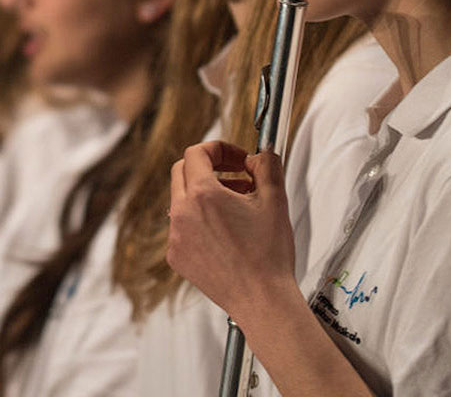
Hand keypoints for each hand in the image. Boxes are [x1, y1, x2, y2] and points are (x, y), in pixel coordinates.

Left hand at [166, 141, 295, 321]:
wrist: (262, 301)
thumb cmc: (268, 256)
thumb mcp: (275, 200)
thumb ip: (267, 166)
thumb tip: (260, 156)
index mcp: (202, 195)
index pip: (196, 153)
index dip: (219, 149)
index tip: (236, 158)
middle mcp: (182, 214)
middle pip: (182, 171)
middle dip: (209, 167)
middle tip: (235, 175)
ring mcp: (176, 237)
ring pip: (181, 199)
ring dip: (205, 193)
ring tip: (236, 204)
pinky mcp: (177, 257)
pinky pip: (181, 226)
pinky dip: (199, 220)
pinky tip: (225, 231)